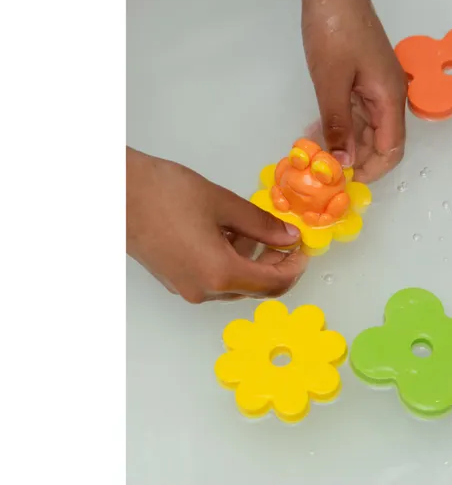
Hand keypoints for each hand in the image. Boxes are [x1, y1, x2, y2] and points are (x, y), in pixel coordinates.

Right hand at [126, 148, 307, 302]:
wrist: (115, 193)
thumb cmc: (169, 194)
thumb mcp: (223, 204)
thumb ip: (261, 224)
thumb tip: (289, 237)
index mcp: (220, 274)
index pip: (273, 284)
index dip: (294, 268)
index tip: (303, 248)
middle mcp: (204, 291)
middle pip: (255, 287)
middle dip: (275, 263)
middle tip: (285, 235)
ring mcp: (186, 288)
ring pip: (234, 283)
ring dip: (252, 260)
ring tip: (253, 227)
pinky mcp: (174, 280)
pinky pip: (214, 278)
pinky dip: (229, 260)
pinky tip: (227, 232)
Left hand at [299, 0, 406, 183]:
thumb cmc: (333, 30)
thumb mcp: (331, 82)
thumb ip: (338, 124)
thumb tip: (343, 163)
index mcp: (390, 98)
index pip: (392, 150)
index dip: (370, 171)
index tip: (341, 181)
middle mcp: (389, 96)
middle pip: (380, 142)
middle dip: (355, 160)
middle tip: (322, 173)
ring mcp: (375, 86)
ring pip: (366, 129)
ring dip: (345, 144)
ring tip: (316, 157)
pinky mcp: (362, 79)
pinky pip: (356, 112)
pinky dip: (340, 126)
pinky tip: (318, 134)